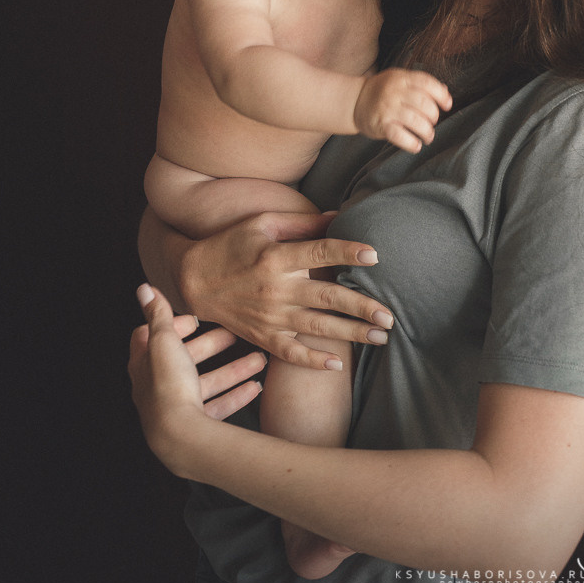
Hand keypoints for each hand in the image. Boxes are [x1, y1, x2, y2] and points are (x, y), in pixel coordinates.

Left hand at [128, 284, 265, 472]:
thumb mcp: (164, 341)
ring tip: (258, 359)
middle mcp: (157, 386)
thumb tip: (144, 289)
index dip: (172, 326)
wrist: (178, 437)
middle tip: (233, 335)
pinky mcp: (195, 424)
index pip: (152, 338)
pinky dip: (237, 394)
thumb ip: (158, 315)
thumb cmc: (169, 385)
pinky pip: (219, 406)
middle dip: (212, 345)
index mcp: (145, 364)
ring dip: (234, 369)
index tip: (196, 320)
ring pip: (208, 382)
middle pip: (186, 359)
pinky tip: (256, 387)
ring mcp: (177, 407)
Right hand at [149, 209, 395, 367]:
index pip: (320, 253)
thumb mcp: (261, 223)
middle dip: (361, 307)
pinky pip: (291, 353)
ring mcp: (269, 317)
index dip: (347, 254)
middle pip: (326, 298)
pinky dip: (312, 361)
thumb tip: (339, 217)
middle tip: (390, 315)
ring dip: (351, 334)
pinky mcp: (262, 336)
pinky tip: (336, 365)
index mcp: (276, 257)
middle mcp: (275, 289)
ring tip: (380, 336)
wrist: (193, 280)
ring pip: (317, 327)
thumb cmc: (231, 245)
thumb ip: (301, 223)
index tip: (374, 257)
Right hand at [353, 68, 452, 152]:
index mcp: (402, 78)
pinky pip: (399, 136)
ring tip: (427, 136)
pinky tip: (416, 145)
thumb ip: (421, 84)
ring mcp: (387, 109)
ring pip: (415, 121)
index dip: (441, 95)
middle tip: (432, 122)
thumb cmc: (382, 91)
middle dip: (434, 116)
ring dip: (427, 132)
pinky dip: (411, 143)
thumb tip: (445, 94)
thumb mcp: (400, 79)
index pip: (427, 83)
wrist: (355, 101)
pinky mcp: (381, 125)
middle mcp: (395, 92)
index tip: (447, 105)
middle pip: (424, 104)